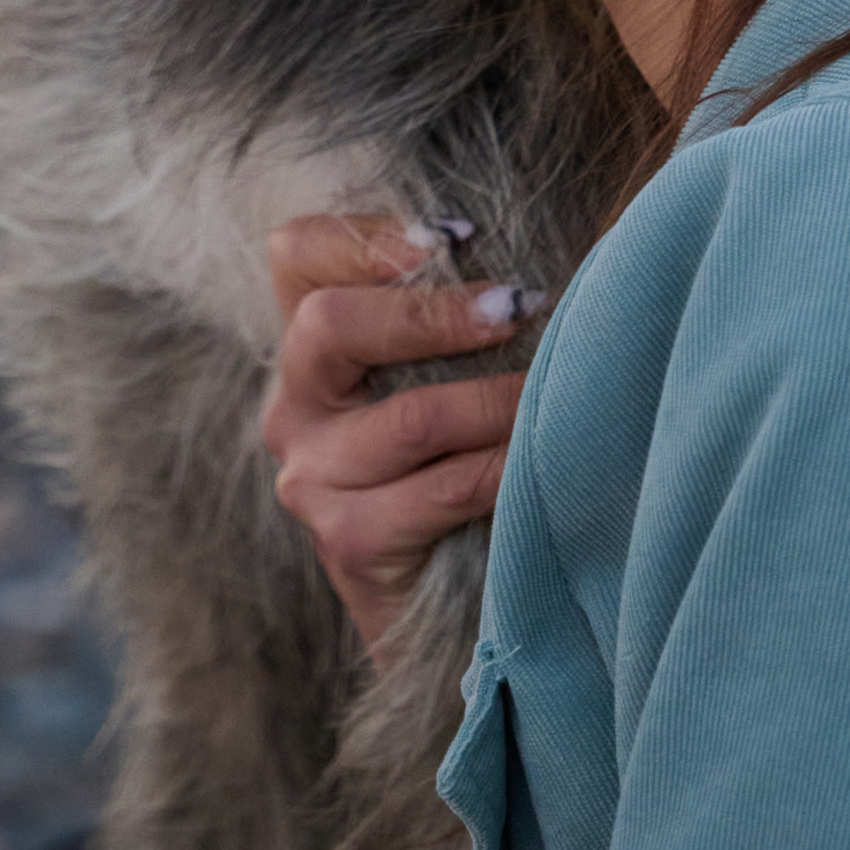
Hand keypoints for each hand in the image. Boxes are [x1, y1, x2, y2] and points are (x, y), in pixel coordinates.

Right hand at [261, 212, 543, 656]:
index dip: (365, 233)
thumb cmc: (470, 466)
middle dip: (436, 310)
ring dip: (499, 398)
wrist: (459, 617)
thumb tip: (541, 251)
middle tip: (519, 305)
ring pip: (410, 416)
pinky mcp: (348, 542)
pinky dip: (505, 467)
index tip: (454, 237)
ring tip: (556, 388)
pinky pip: (443, 488)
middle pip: (329, 323)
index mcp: (311, 349)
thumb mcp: (450, 375)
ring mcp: (312, 479)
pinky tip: (542, 458)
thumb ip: (461, 311)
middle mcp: (294, 408)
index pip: (294, 253)